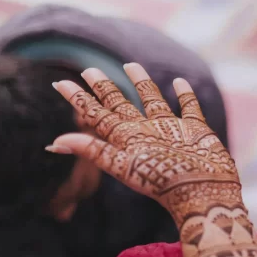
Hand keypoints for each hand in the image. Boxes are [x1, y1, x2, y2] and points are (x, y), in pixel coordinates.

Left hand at [50, 64, 238, 221]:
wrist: (202, 192)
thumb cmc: (162, 180)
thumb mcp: (123, 166)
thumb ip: (93, 150)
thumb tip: (54, 143)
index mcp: (127, 139)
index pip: (97, 115)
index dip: (79, 100)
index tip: (59, 82)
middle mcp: (146, 132)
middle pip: (120, 105)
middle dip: (104, 88)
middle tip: (89, 70)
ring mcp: (171, 130)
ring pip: (152, 101)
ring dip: (142, 83)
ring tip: (131, 65)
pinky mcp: (196, 131)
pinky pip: (189, 108)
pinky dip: (186, 96)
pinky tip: (180, 83)